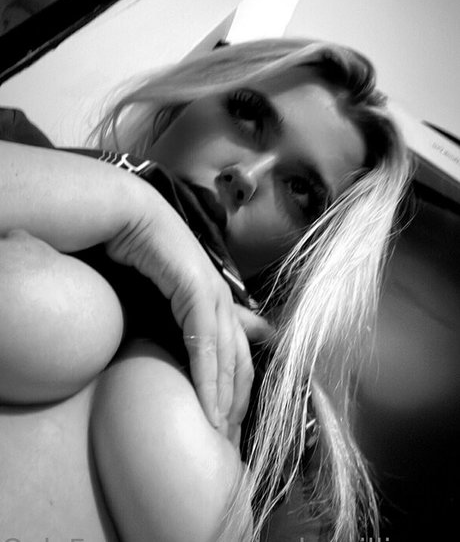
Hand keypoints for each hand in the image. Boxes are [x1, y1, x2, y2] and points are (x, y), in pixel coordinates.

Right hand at [105, 183, 273, 437]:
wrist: (131, 219)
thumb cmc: (145, 255)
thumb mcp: (169, 295)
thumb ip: (186, 320)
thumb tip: (189, 345)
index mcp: (220, 301)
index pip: (238, 356)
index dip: (237, 392)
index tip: (230, 426)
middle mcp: (224, 299)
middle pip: (241, 362)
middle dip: (238, 403)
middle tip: (230, 441)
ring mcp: (215, 294)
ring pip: (227, 357)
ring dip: (225, 398)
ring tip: (220, 434)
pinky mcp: (198, 291)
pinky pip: (205, 343)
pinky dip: (207, 376)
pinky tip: (207, 403)